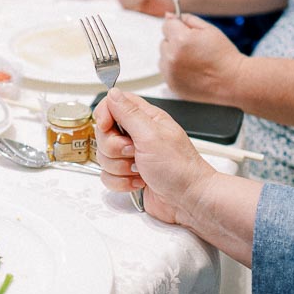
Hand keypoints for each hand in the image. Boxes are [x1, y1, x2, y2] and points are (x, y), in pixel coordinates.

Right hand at [94, 88, 215, 224]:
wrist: (189, 200)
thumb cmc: (180, 168)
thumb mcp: (151, 135)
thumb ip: (129, 113)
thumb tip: (113, 92)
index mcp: (146, 119)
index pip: (113, 104)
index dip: (104, 115)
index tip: (106, 127)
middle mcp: (138, 136)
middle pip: (104, 134)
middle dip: (114, 148)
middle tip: (133, 152)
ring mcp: (133, 157)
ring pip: (104, 157)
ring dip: (120, 168)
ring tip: (140, 170)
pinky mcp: (129, 176)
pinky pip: (108, 176)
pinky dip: (121, 183)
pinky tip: (139, 182)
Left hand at [159, 15, 244, 103]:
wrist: (232, 81)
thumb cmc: (223, 55)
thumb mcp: (209, 29)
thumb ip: (188, 20)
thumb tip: (169, 16)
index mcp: (181, 39)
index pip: (166, 25)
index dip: (179, 27)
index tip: (189, 34)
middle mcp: (171, 57)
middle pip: (164, 42)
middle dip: (175, 42)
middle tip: (195, 50)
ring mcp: (170, 73)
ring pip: (163, 58)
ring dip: (173, 57)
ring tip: (193, 62)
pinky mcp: (172, 85)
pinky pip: (166, 72)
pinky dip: (175, 70)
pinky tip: (191, 71)